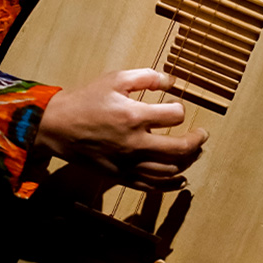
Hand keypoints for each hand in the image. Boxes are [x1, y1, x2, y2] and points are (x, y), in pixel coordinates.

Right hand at [35, 68, 207, 190]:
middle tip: (203, 135)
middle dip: (196, 141)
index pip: (175, 116)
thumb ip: (147, 77)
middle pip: (178, 149)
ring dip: (188, 162)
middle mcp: (134, 144)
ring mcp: (127, 163)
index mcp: (134, 116)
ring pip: (168, 171)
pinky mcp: (120, 176)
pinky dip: (169, 184)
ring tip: (195, 152)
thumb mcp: (117, 78)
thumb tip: (172, 81)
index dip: (181, 109)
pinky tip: (180, 179)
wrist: (58, 126)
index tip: (177, 105)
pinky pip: (150, 186)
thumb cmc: (88, 99)